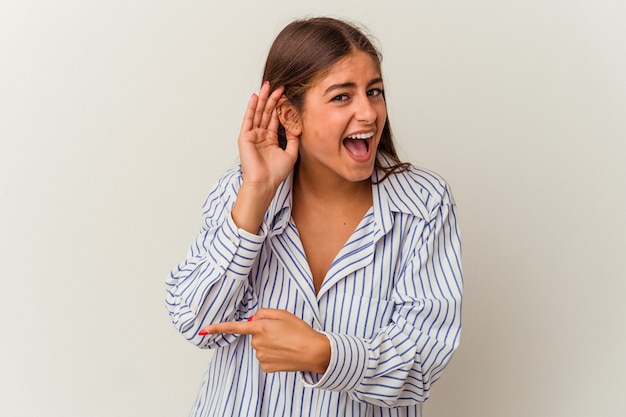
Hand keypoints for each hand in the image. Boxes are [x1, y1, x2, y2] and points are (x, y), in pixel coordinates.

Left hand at [199, 308, 329, 373]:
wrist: (314, 352)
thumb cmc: (301, 331)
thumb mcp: (284, 314)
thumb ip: (265, 313)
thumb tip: (254, 320)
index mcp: (261, 327)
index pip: (235, 327)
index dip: (217, 328)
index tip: (203, 330)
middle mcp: (257, 342)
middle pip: (254, 335)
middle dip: (264, 333)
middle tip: (283, 332)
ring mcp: (261, 356)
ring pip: (260, 347)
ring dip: (270, 344)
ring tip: (286, 343)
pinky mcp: (266, 367)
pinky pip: (265, 358)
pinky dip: (273, 355)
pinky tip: (284, 353)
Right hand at [238, 82, 298, 191]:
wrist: (265, 183)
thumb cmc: (276, 173)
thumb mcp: (291, 153)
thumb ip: (294, 138)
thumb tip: (296, 124)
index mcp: (271, 139)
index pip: (276, 118)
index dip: (282, 107)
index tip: (288, 95)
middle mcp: (261, 135)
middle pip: (267, 113)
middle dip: (273, 99)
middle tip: (280, 85)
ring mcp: (252, 135)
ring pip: (259, 113)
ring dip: (263, 99)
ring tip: (268, 86)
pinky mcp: (245, 137)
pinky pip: (249, 119)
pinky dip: (252, 108)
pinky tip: (256, 97)